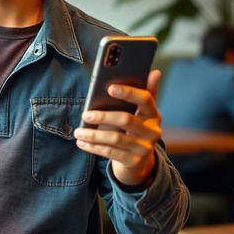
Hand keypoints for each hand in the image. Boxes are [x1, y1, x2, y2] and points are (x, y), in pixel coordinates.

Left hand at [73, 70, 162, 185]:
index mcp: (154, 114)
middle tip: (85, 114)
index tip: (109, 88)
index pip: (145, 99)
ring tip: (77, 132)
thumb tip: (155, 72)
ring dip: (93, 135)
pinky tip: (81, 142)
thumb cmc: (135, 129)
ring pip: (115, 138)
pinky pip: (110, 153)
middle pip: (127, 119)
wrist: (139, 161)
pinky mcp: (134, 162)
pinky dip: (93, 147)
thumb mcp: (141, 113)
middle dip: (103, 116)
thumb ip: (145, 93)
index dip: (128, 93)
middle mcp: (153, 131)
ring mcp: (145, 148)